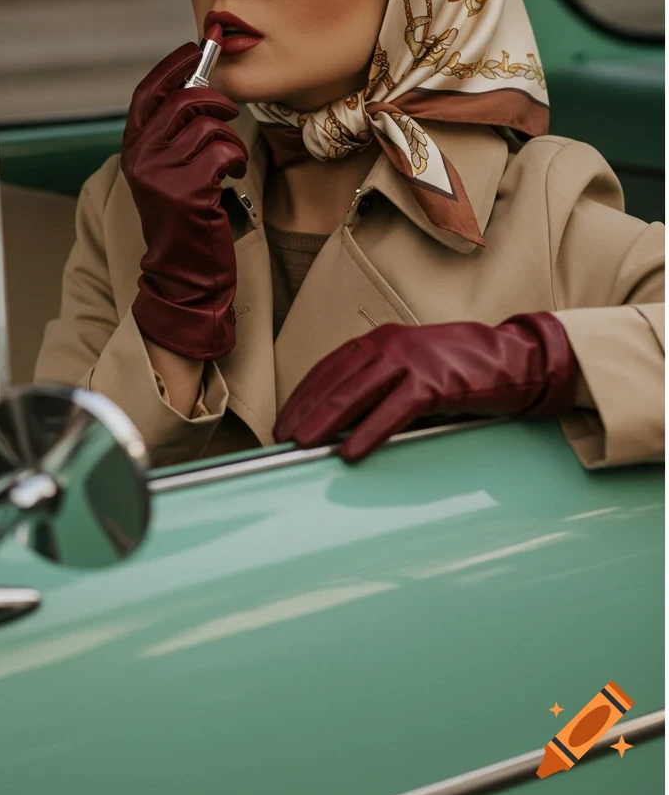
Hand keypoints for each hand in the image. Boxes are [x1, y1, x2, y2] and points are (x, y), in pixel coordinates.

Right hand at [121, 43, 248, 360]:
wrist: (182, 271)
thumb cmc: (183, 218)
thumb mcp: (167, 171)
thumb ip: (173, 135)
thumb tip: (198, 86)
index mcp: (133, 149)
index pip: (147, 93)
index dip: (172, 68)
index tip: (194, 50)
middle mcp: (140, 158)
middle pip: (182, 102)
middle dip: (214, 99)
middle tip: (230, 111)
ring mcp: (161, 175)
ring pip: (208, 126)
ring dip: (229, 139)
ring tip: (228, 160)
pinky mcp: (187, 191)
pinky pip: (224, 151)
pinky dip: (236, 159)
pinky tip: (230, 176)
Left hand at [274, 312, 577, 462]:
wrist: (512, 358)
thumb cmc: (457, 369)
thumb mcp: (409, 371)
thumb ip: (377, 390)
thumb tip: (340, 428)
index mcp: (379, 341)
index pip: (328, 368)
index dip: (302, 396)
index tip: (282, 421)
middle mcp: (390, 345)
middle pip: (336, 380)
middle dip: (305, 410)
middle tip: (282, 438)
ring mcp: (412, 361)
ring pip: (358, 392)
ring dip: (327, 420)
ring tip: (305, 445)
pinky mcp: (436, 382)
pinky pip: (396, 410)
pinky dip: (371, 432)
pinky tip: (353, 452)